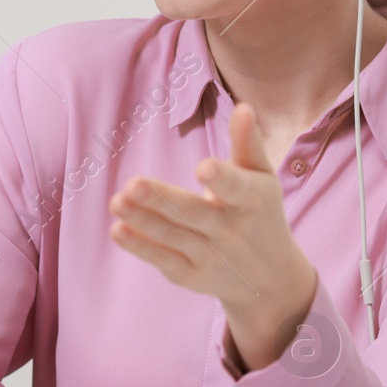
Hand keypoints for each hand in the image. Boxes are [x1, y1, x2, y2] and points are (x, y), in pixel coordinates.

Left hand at [109, 102, 317, 371]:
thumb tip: (243, 107)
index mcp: (250, 199)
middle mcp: (230, 229)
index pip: (235, 187)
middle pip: (192, 212)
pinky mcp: (190, 274)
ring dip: (142, 220)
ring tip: (116, 201)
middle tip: (132, 184)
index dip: (220, 178)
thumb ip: (248, 143)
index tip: (203, 167)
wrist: (270, 279)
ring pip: (171, 235)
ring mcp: (209, 255)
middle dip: (161, 199)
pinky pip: (162, 258)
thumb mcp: (262, 177)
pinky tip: (118, 229)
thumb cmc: (262, 214)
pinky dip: (140, 246)